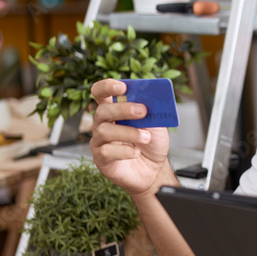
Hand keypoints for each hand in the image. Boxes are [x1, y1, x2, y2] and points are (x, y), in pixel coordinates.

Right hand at [90, 78, 171, 196]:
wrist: (154, 169)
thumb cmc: (152, 144)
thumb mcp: (157, 124)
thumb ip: (152, 111)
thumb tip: (151, 98)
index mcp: (114, 109)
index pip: (101, 92)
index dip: (108, 86)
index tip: (123, 87)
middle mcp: (103, 123)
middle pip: (102, 110)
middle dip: (123, 109)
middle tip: (142, 111)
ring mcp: (99, 141)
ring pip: (104, 131)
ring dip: (129, 132)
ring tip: (146, 137)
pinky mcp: (101, 159)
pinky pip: (106, 152)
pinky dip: (125, 151)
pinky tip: (136, 152)